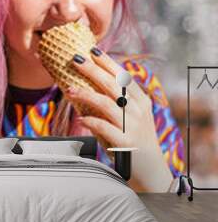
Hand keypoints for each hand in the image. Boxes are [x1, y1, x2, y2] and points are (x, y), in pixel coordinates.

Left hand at [66, 48, 171, 191]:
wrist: (151, 171)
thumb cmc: (133, 140)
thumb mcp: (130, 118)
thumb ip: (115, 102)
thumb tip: (87, 86)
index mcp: (140, 101)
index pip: (123, 76)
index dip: (108, 62)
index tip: (93, 50)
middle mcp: (138, 111)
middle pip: (113, 85)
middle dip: (93, 70)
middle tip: (76, 59)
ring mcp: (132, 126)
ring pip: (107, 104)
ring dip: (86, 94)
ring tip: (69, 89)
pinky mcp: (125, 143)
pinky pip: (105, 128)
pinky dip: (91, 121)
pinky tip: (80, 118)